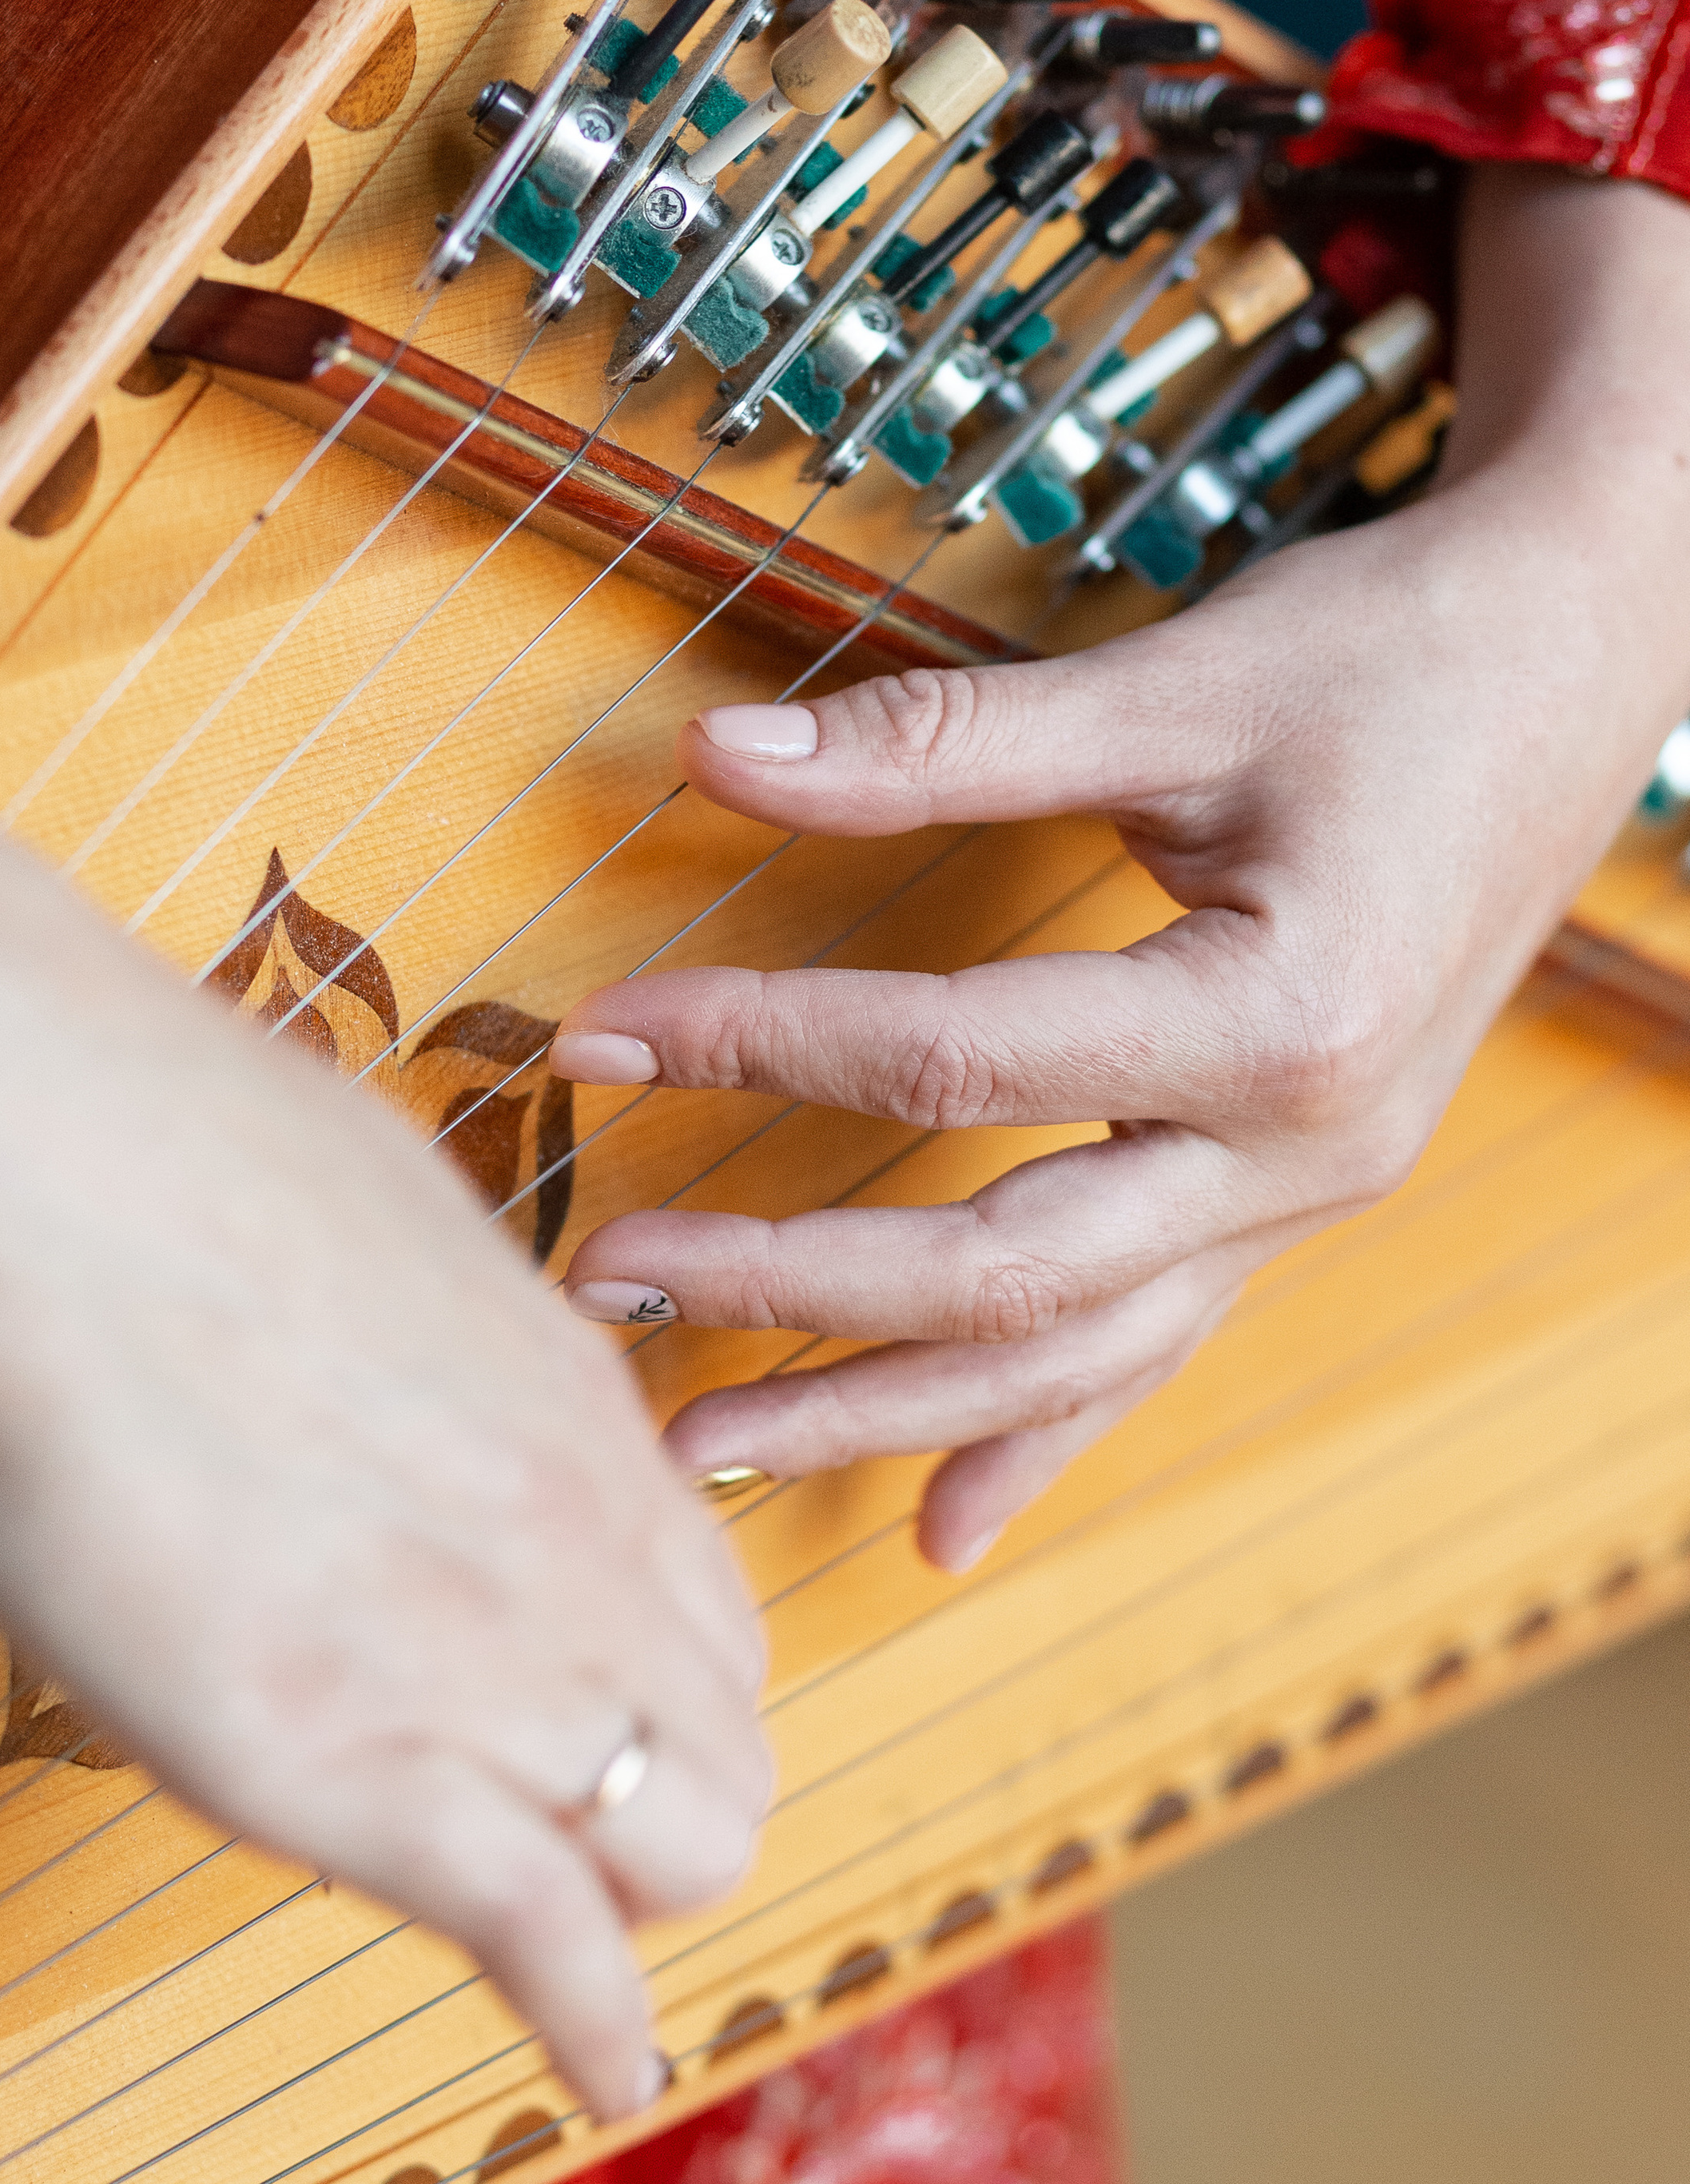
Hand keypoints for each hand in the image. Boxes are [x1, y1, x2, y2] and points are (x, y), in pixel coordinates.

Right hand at [0, 680, 767, 2120]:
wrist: (12, 1160)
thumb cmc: (145, 1143)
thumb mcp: (368, 1209)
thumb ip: (427, 1318)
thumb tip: (400, 1332)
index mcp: (573, 1404)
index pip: (710, 1606)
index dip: (667, 1686)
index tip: (608, 1721)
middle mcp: (574, 1535)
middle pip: (726, 1741)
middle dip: (670, 1805)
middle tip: (577, 1842)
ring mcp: (477, 1651)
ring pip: (675, 1847)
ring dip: (629, 1901)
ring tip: (574, 1951)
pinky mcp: (345, 1762)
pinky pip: (543, 1937)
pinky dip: (589, 2026)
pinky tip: (604, 2074)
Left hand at [551, 167, 1689, 1569]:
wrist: (1583, 655)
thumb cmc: (1389, 655)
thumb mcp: (1168, 685)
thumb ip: (934, 739)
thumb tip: (709, 757)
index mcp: (1279, 1017)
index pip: (955, 1059)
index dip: (760, 1043)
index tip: (600, 1027)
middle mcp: (1305, 1149)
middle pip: (1005, 1270)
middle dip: (793, 1289)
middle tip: (609, 1280)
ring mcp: (1309, 1196)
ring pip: (1073, 1353)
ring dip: (885, 1410)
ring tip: (714, 1450)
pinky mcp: (1294, 1195)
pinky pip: (1152, 1347)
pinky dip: (1039, 1439)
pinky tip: (941, 1529)